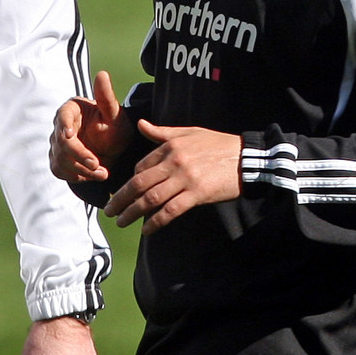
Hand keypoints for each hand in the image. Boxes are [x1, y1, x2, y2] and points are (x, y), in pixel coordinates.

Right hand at [50, 71, 133, 182]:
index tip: (70, 135)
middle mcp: (60, 127)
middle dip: (80, 155)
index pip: (62, 116)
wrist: (115, 149)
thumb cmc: (114, 127)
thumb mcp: (114, 113)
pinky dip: (77, 176)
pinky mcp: (58, 161)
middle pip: (62, 143)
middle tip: (97, 164)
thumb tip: (102, 74)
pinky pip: (61, 172)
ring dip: (82, 170)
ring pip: (61, 160)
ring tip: (103, 173)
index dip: (64, 126)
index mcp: (70, 110)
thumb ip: (106, 96)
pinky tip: (93, 175)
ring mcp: (57, 145)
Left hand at [104, 122, 242, 234]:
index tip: (125, 193)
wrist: (246, 157)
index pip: (141, 166)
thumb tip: (141, 124)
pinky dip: (156, 221)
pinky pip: (171, 210)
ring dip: (133, 212)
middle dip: (121, 199)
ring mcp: (185, 179)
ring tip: (121, 221)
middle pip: (140, 183)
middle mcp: (174, 162)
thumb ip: (162, 132)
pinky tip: (147, 230)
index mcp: (170, 146)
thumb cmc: (218, 144)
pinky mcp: (197, 194)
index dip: (131, 182)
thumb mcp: (189, 132)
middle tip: (109, 211)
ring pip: (151, 198)